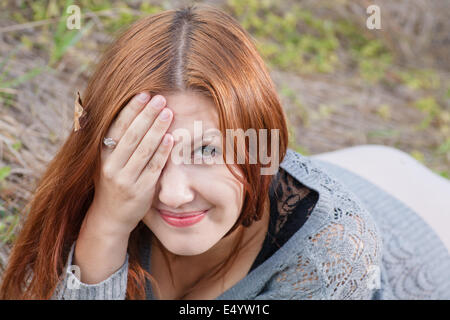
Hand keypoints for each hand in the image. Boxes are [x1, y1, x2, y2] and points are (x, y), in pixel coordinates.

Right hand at [85, 92, 173, 237]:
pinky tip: (171, 138)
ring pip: (143, 150)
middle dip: (146, 115)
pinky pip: (153, 168)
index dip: (130, 110)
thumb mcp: (106, 162)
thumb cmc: (112, 183)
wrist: (109, 217)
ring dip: (156, 129)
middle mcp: (111, 166)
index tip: (144, 94)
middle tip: (160, 98)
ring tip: (168, 112)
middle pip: (131, 136)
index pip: (116, 127)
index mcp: (102, 155)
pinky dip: (162, 152)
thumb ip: (116, 142)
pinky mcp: (140, 191)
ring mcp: (125, 179)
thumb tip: (132, 113)